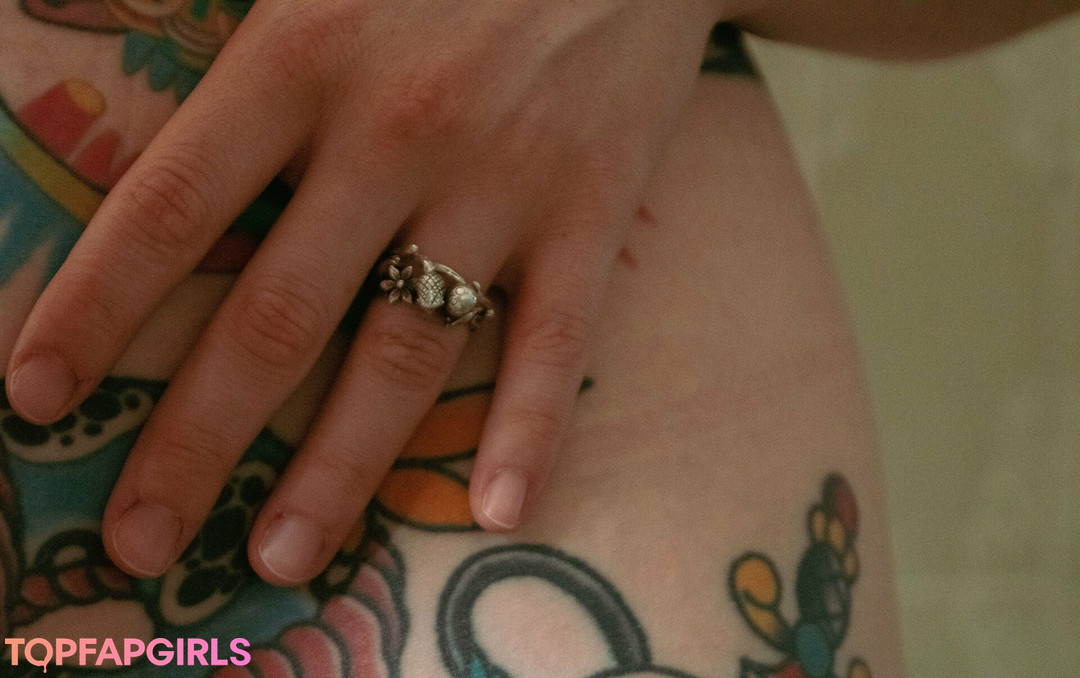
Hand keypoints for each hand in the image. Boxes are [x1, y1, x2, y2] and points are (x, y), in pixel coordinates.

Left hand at [5, 0, 723, 583]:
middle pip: (278, 314)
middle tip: (141, 536)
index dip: (96, 310)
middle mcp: (394, 134)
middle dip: (197, 437)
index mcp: (303, 59)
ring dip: (339, 466)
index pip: (173, 208)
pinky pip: (556, 339)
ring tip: (281, 553)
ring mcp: (500, 183)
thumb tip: (131, 130)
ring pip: (405, 348)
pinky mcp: (592, 210)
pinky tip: (496, 511)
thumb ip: (240, 58)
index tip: (35, 399)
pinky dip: (528, 432)